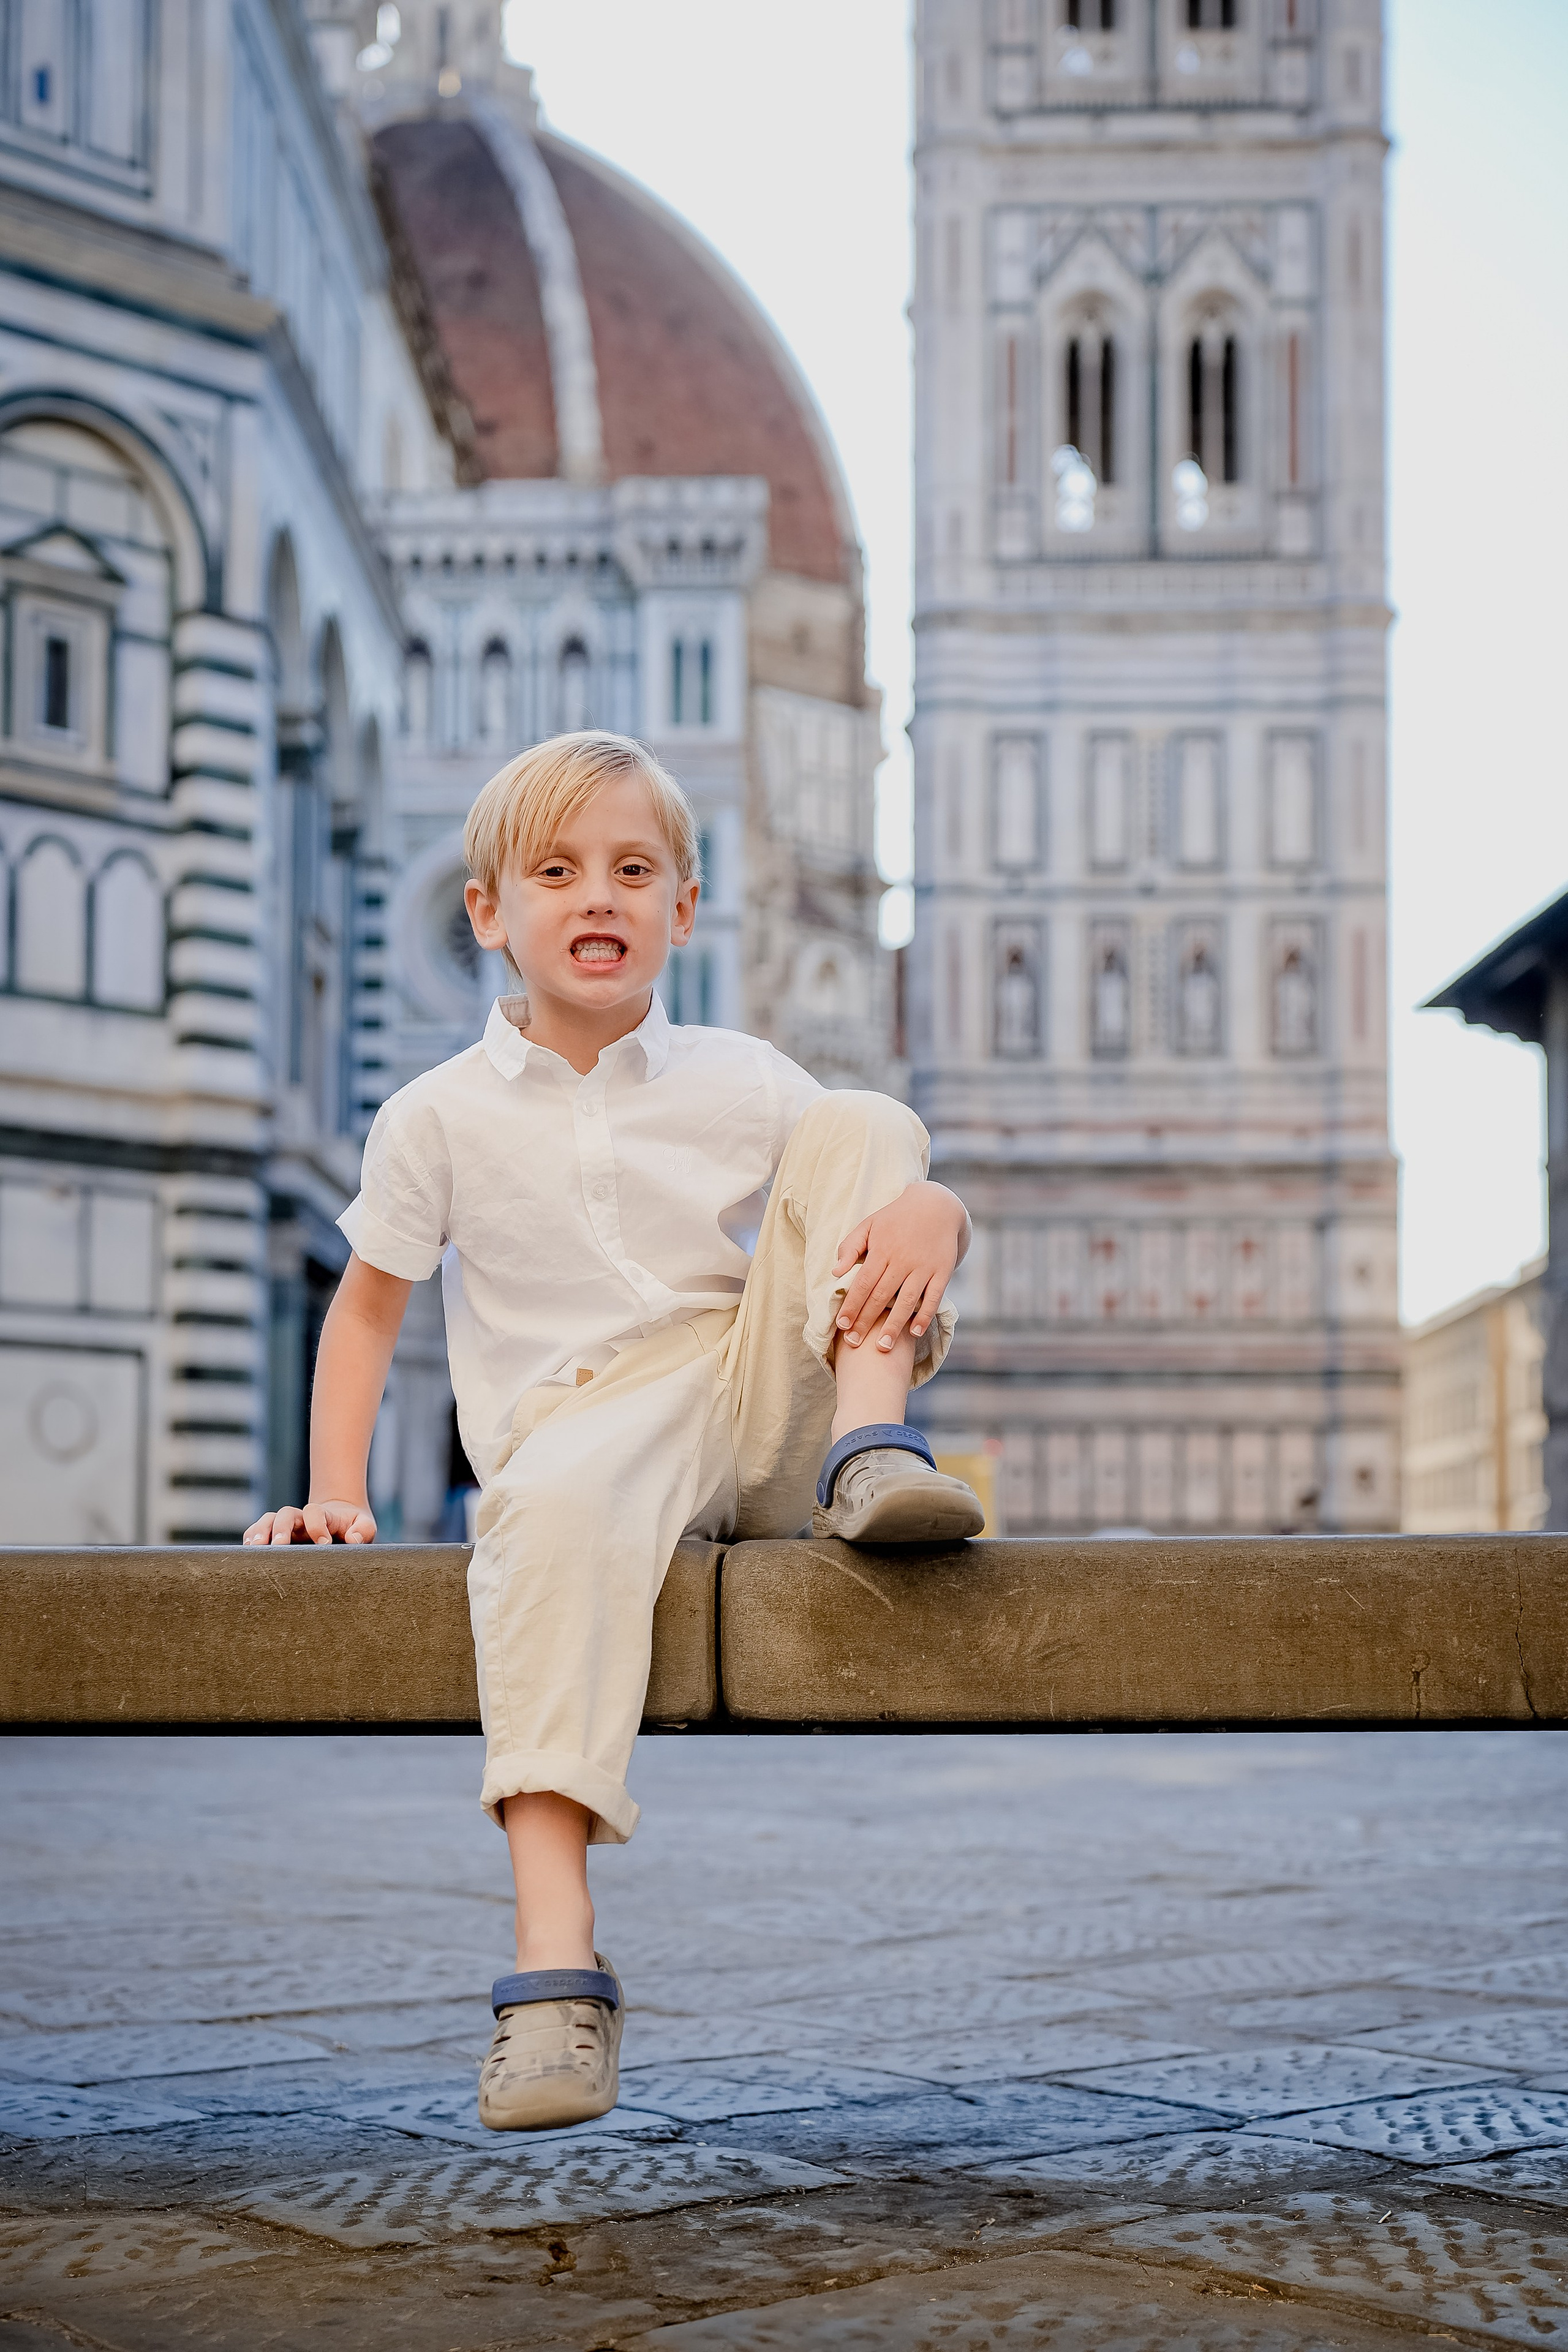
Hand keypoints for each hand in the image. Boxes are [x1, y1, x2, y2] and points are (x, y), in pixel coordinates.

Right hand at [242, 1499, 376, 1545]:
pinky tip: (248, 1552)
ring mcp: (287, 1526)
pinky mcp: (277, 1535)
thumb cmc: (353, 1526)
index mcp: (323, 1515)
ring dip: (259, 1532)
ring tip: (255, 1548)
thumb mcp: (365, 1525)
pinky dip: (250, 1537)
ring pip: (268, 1521)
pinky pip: (258, 1531)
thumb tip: (353, 1539)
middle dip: (280, 1529)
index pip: (314, 1512)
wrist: (340, 1520)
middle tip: (279, 1546)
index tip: (324, 1543)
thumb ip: (363, 1530)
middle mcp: (301, 1518)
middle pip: (285, 1514)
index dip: (317, 1525)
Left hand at [832, 1181, 967, 1351]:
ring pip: (907, 1301)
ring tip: (883, 1347)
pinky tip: (915, 1333)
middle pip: (882, 1296)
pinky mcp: (943, 1271)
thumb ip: (851, 1246)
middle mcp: (903, 1260)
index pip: (863, 1283)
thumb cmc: (896, 1218)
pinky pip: (933, 1297)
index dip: (852, 1305)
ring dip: (894, 1325)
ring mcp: (924, 1267)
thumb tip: (835, 1271)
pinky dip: (925, 1316)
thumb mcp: (869, 1224)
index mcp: (882, 1249)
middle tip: (855, 1343)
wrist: (936, 1205)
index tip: (842, 1325)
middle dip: (867, 1321)